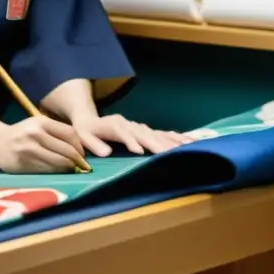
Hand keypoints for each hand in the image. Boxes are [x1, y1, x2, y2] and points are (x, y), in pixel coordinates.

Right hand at [0, 115, 87, 173]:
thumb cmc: (23, 133)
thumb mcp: (38, 125)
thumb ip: (57, 132)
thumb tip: (83, 148)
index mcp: (42, 122)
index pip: (70, 135)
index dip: (81, 147)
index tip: (84, 155)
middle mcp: (35, 134)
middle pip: (67, 151)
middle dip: (78, 161)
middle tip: (84, 167)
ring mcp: (29, 150)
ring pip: (58, 163)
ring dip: (69, 169)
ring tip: (72, 170)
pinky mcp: (23, 164)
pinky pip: (47, 171)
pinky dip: (56, 173)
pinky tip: (58, 173)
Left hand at [72, 114, 191, 157]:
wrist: (89, 119)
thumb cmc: (86, 131)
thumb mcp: (83, 136)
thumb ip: (94, 144)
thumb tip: (106, 153)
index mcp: (114, 125)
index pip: (124, 133)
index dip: (131, 141)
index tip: (140, 151)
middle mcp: (130, 125)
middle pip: (145, 134)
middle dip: (157, 143)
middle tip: (170, 153)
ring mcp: (139, 127)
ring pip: (157, 134)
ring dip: (172, 141)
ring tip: (188, 147)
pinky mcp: (145, 131)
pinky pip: (162, 134)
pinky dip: (176, 138)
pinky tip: (190, 142)